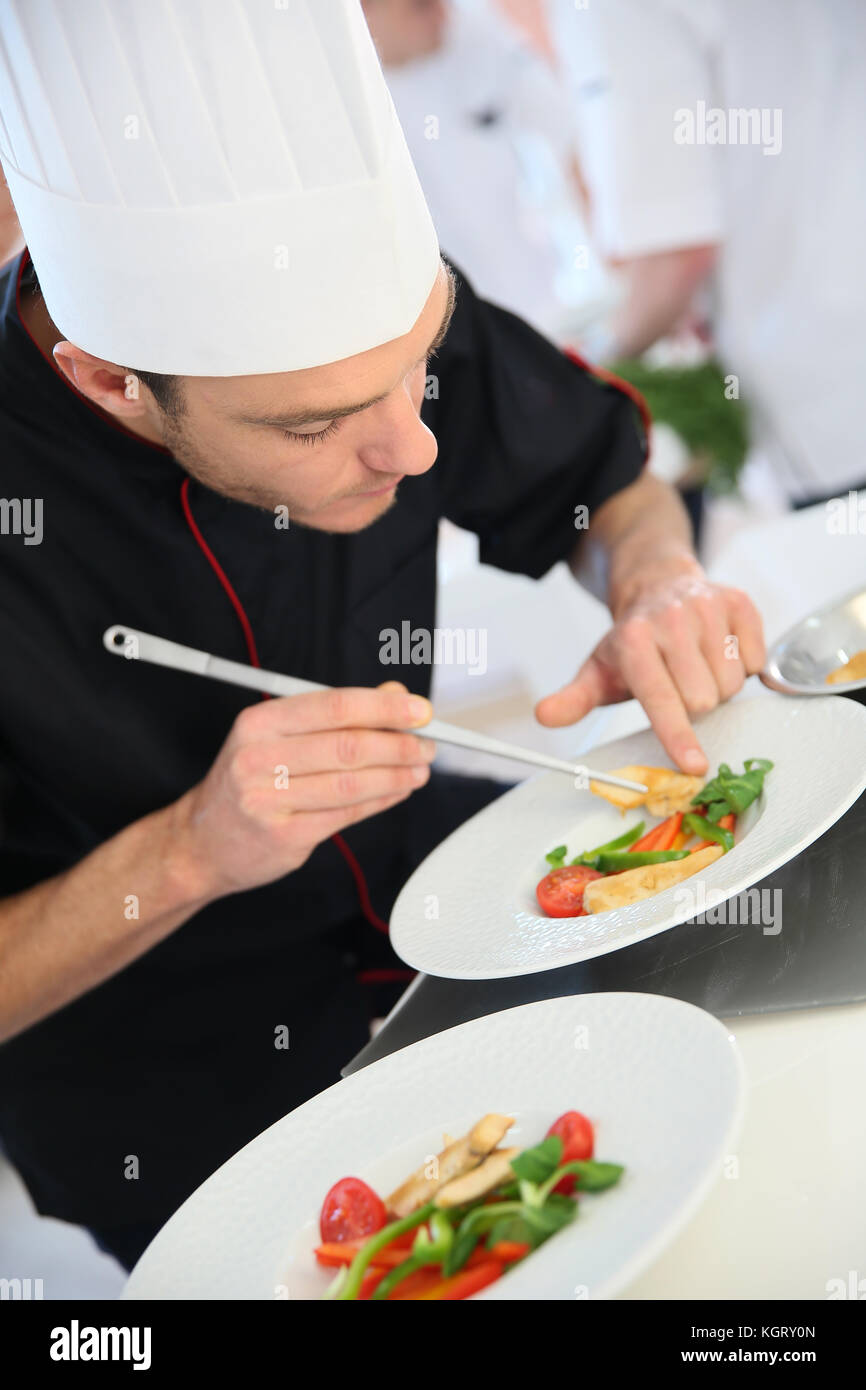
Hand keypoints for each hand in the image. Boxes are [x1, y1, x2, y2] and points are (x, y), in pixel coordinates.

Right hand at [170, 682, 434, 897]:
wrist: (201, 842)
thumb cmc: (248, 782)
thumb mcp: (279, 736)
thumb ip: (336, 714)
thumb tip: (394, 695)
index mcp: (259, 723)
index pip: (333, 706)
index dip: (384, 708)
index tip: (420, 711)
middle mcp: (259, 758)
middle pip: (347, 746)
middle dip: (398, 744)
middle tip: (427, 745)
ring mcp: (268, 799)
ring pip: (351, 784)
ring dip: (396, 775)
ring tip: (419, 770)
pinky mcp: (284, 835)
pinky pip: (345, 815)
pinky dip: (380, 801)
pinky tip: (397, 791)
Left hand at [535, 559, 765, 773]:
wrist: (659, 587)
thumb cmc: (632, 643)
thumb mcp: (598, 671)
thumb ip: (574, 700)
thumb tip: (545, 716)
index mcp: (634, 641)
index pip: (660, 699)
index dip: (677, 735)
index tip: (694, 767)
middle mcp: (670, 619)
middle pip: (703, 699)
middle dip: (696, 705)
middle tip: (680, 686)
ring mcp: (707, 607)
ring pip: (732, 682)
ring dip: (720, 686)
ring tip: (698, 667)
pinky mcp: (738, 601)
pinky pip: (756, 659)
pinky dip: (742, 664)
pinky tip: (718, 650)